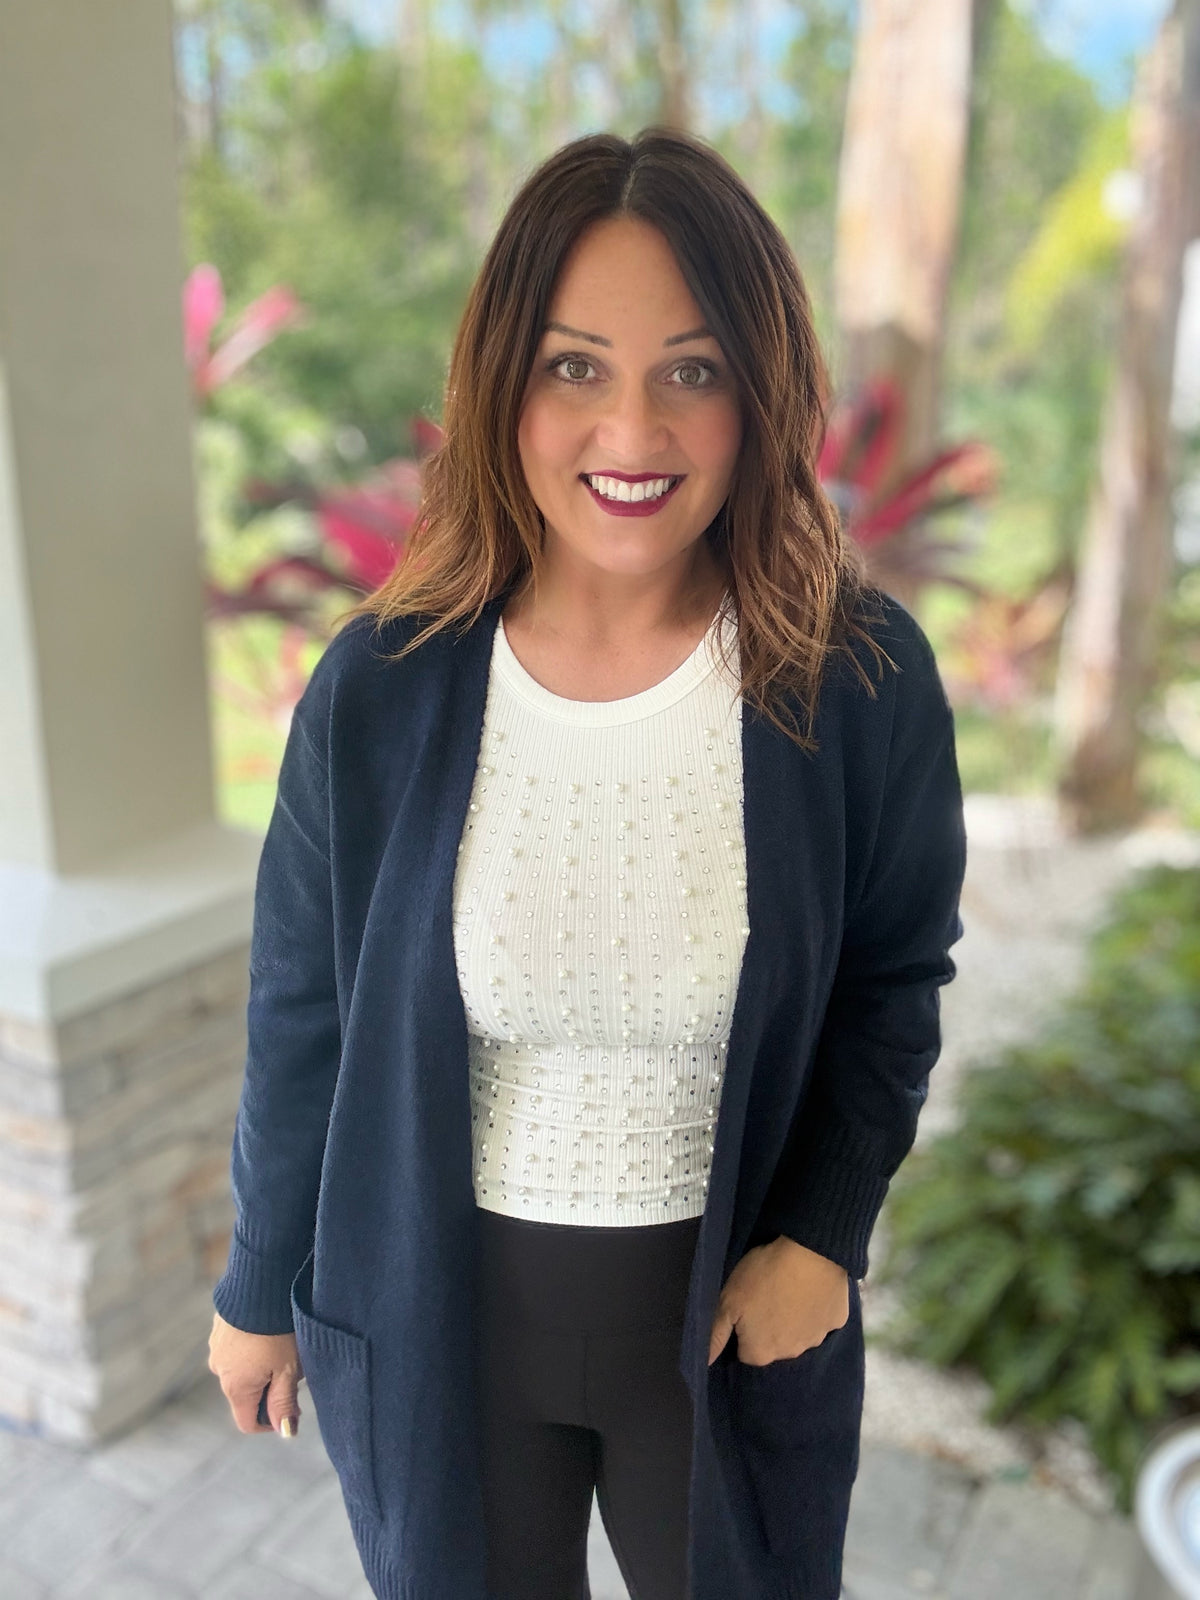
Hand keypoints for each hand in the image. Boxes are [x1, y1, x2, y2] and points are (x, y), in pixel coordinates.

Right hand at [208, 1311, 303, 1435]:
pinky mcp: (220, 1327)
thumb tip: (284, 1431)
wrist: (260, 1282)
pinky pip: (237, 1347)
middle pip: (246, 1395)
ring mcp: (217, 1347)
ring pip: (242, 1369)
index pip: (248, 1422)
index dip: (271, 1421)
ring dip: (260, 1365)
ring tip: (284, 1343)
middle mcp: (219, 1370)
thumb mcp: (288, 1369)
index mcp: (235, 1387)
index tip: (292, 1406)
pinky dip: (252, 1346)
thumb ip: (284, 1403)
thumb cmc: (278, 1328)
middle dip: (270, 1388)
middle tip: (293, 1367)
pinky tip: (270, 1328)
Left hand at [708, 1236, 849, 1366]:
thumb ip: (716, 1334)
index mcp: (761, 1353)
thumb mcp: (728, 1300)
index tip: (745, 1307)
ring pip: (799, 1334)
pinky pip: (822, 1319)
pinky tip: (811, 1288)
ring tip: (789, 1289)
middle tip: (767, 1295)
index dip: (743, 1329)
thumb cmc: (763, 1275)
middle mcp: (789, 1354)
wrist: (810, 1252)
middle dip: (769, 1326)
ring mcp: (817, 1339)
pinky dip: (816, 1308)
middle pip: (773, 1345)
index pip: (745, 1350)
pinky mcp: (836, 1321)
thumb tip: (706, 1362)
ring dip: (793, 1319)